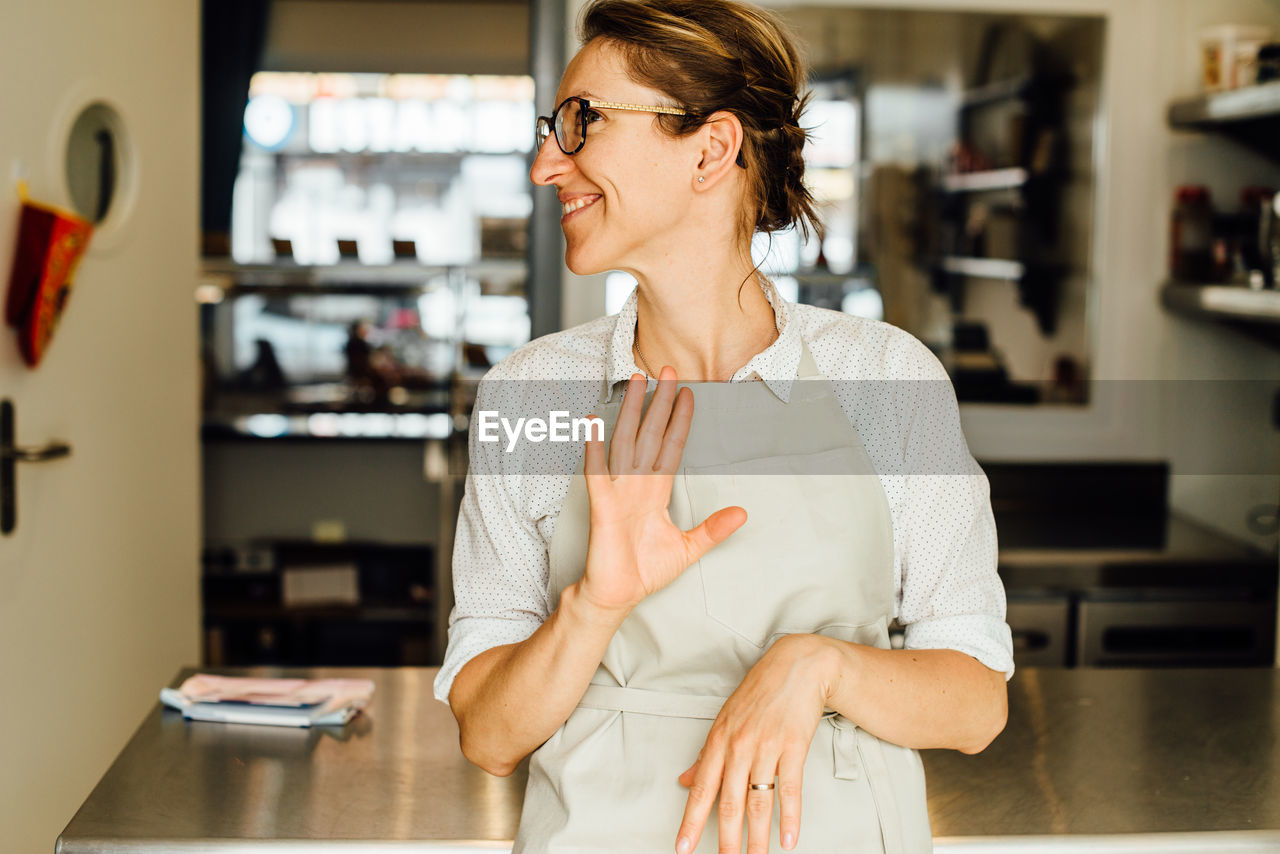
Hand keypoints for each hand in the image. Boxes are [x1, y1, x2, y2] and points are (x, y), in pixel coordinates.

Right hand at [578, 368, 745, 613]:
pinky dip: (595, 446)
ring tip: (638, 381)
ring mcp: (618, 491)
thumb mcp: (688, 548)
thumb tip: (743, 514)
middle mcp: (637, 484)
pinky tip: (595, 422)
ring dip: (632, 411)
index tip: (689, 394)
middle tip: (669, 369)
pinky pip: (597, 470)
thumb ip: (713, 529)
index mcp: (656, 492)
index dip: (680, 420)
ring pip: (626, 440)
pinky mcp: (602, 505)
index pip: (671, 447)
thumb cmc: (645, 571)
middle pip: (650, 434)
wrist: (618, 594)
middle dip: (660, 402)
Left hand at [675, 634, 833, 853]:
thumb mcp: (725, 721)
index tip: (682, 848)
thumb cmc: (759, 693)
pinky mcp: (794, 747)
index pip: (701, 789)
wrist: (797, 666)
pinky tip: (789, 839)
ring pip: (758, 802)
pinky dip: (790, 817)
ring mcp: (767, 747)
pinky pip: (790, 789)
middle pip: (729, 802)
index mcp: (719, 741)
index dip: (690, 821)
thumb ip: (706, 756)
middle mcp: (739, 746)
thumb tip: (684, 781)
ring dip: (757, 837)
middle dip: (725, 839)